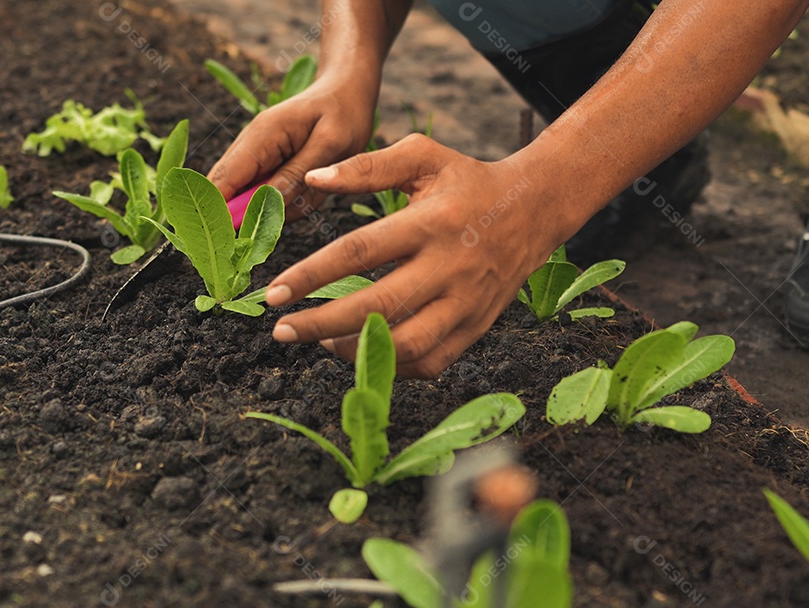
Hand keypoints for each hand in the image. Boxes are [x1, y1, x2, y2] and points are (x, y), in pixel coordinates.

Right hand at [208, 77, 374, 220]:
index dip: (217, 214)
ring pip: (253, 201)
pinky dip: (292, 203)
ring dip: (281, 209)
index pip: (224, 181)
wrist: (346, 88)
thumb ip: (298, 173)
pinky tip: (314, 191)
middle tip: (272, 235)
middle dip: (248, 219)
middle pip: (228, 195)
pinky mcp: (270, 167)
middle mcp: (252, 147)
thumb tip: (267, 203)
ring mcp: (259, 158)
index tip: (219, 245)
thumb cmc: (343, 110)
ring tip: (315, 193)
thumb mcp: (330, 143)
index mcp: (261, 137)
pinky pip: (272, 198)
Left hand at [264, 134, 582, 377]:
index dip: (311, 275)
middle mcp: (449, 267)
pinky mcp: (476, 327)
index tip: (274, 292)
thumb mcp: (423, 156)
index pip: (359, 253)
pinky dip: (392, 366)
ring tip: (321, 343)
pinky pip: (431, 363)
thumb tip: (315, 178)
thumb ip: (368, 166)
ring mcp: (466, 302)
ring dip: (355, 350)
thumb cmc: (469, 181)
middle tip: (281, 330)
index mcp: (430, 222)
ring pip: (406, 344)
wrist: (534, 210)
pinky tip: (363, 352)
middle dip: (321, 324)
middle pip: (377, 307)